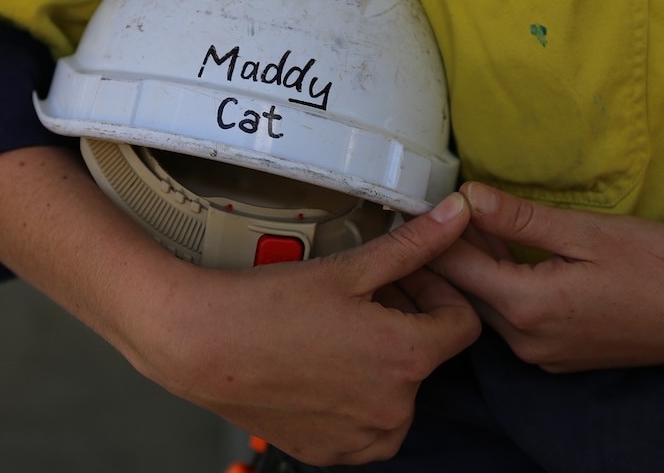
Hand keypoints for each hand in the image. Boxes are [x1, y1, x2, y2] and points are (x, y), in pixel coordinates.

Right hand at [0, 147, 478, 466]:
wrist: (200, 345)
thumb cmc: (269, 304)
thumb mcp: (349, 268)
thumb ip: (413, 245)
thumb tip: (457, 215)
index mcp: (406, 358)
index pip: (463, 325)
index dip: (439, 292)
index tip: (406, 279)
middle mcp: (394, 409)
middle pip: (425, 358)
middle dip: (405, 322)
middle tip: (363, 296)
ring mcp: (361, 438)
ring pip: (398, 395)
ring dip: (383, 365)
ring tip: (340, 333)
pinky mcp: (329, 454)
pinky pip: (364, 428)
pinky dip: (355, 401)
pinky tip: (321, 367)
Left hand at [430, 182, 663, 372]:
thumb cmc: (662, 267)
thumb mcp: (588, 232)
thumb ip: (520, 219)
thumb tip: (468, 195)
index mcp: (527, 307)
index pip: (454, 268)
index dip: (432, 232)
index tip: (421, 201)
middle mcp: (524, 339)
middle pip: (463, 289)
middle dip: (446, 249)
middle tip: (434, 208)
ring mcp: (539, 353)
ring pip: (484, 304)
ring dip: (473, 267)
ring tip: (464, 224)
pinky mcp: (555, 356)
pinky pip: (509, 318)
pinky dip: (498, 285)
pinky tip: (502, 254)